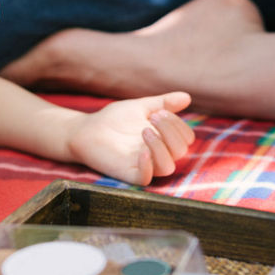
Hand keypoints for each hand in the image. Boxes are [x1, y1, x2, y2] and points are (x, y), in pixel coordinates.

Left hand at [68, 92, 194, 185]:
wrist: (87, 129)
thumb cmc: (114, 119)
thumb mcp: (140, 107)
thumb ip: (163, 103)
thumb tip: (187, 96)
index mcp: (164, 140)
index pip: (185, 138)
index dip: (178, 124)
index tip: (160, 111)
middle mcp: (157, 154)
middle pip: (180, 151)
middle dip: (171, 131)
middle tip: (153, 118)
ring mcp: (144, 165)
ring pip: (168, 167)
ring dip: (161, 147)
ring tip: (145, 131)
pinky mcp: (129, 175)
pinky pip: (146, 179)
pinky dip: (147, 166)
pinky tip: (141, 151)